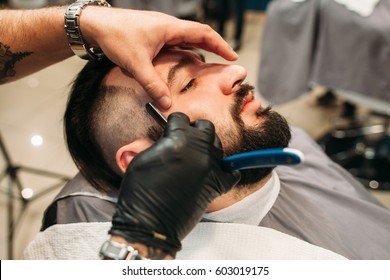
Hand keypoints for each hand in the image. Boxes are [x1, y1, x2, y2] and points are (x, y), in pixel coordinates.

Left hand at [81, 7, 237, 108]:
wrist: (95, 23)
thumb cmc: (115, 36)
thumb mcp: (136, 63)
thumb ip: (152, 84)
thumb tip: (166, 103)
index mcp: (170, 28)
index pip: (203, 34)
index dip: (220, 45)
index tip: (233, 56)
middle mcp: (168, 26)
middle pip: (199, 34)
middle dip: (214, 47)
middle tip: (226, 60)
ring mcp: (161, 29)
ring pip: (187, 38)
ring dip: (200, 48)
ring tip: (209, 63)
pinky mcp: (153, 34)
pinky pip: (175, 41)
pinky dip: (185, 50)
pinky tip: (184, 61)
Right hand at [109, 113, 239, 256]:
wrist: (149, 222)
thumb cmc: (140, 192)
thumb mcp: (143, 158)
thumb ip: (160, 143)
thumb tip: (170, 140)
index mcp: (178, 138)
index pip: (181, 118)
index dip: (174, 123)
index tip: (171, 129)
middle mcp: (198, 149)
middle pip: (205, 127)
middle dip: (195, 130)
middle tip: (185, 140)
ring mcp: (211, 167)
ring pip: (218, 145)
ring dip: (208, 146)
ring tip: (196, 156)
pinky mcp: (217, 185)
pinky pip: (232, 172)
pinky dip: (227, 171)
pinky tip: (216, 172)